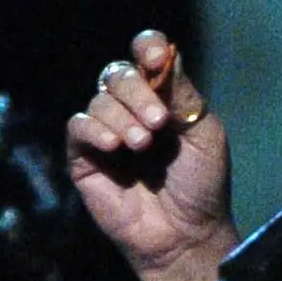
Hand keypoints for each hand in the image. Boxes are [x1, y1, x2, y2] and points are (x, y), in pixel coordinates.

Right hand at [67, 30, 237, 280]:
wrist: (186, 233)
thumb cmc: (202, 185)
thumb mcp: (204, 135)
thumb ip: (183, 96)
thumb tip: (165, 54)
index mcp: (164, 99)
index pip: (146, 57)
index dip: (147, 48)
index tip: (155, 57)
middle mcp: (132, 110)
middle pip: (118, 74)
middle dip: (137, 91)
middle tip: (158, 122)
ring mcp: (106, 132)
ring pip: (100, 99)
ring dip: (122, 116)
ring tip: (142, 144)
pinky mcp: (84, 157)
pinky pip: (77, 126)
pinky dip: (94, 128)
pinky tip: (114, 146)